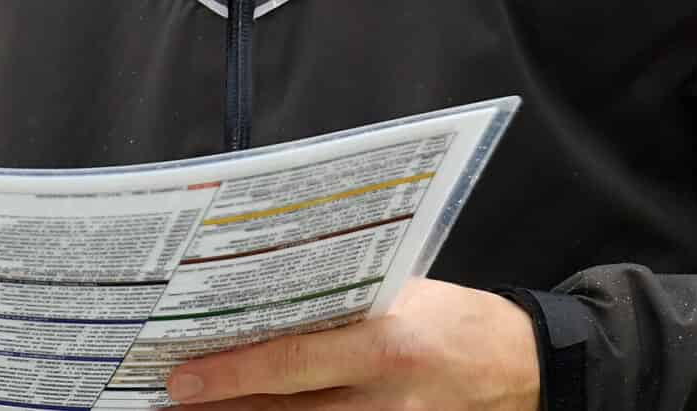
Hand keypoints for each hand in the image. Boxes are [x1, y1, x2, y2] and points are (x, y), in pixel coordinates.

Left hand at [166, 279, 540, 410]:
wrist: (521, 368)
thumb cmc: (457, 320)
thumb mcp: (401, 298)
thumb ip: (341, 307)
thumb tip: (269, 308)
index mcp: (386, 344)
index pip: (293, 363)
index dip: (232, 374)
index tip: (181, 378)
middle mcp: (384, 399)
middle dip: (224, 408)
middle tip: (175, 399)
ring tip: (207, 409)